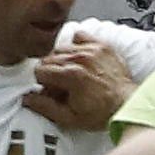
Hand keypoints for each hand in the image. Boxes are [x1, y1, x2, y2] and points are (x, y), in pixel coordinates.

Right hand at [24, 32, 138, 130]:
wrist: (128, 105)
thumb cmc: (102, 113)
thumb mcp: (70, 118)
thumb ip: (45, 107)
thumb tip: (27, 98)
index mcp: (70, 75)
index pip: (39, 70)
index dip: (44, 84)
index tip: (53, 91)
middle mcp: (79, 59)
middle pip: (48, 58)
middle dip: (51, 72)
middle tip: (63, 85)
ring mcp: (91, 50)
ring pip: (61, 47)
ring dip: (62, 59)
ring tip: (73, 73)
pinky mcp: (101, 46)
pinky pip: (79, 36)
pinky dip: (77, 45)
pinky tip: (81, 59)